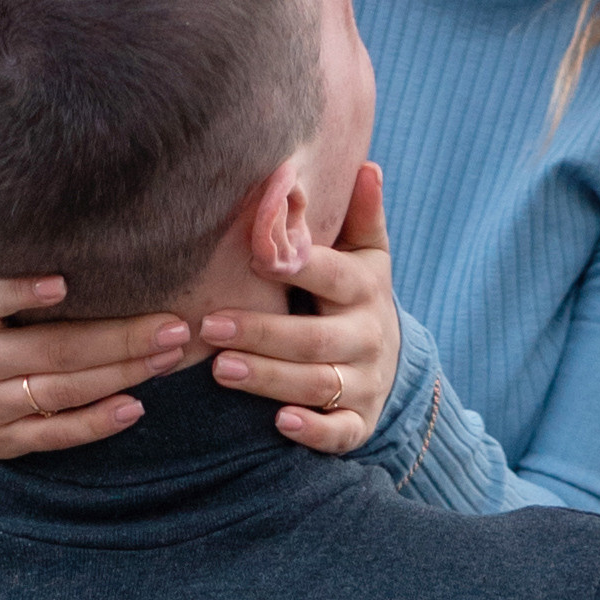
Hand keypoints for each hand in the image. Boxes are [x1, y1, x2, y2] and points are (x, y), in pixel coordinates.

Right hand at [0, 211, 193, 458]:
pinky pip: (54, 434)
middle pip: (50, 352)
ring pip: (61, 393)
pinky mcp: (1, 440)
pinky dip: (94, 425)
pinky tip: (133, 408)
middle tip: (172, 323)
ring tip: (168, 354)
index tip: (63, 284)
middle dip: (118, 339)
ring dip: (121, 376)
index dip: (22, 294)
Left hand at [201, 164, 400, 455]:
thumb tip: (366, 165)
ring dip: (270, 378)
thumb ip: (361, 215)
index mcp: (364, 288)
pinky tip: (281, 423)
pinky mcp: (360, 422)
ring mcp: (366, 382)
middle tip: (211, 326)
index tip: (258, 256)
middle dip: (263, 333)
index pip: (333, 275)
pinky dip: (314, 431)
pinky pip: (340, 433)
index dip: (300, 266)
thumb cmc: (353, 295)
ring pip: (318, 383)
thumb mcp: (365, 255)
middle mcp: (369, 337)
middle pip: (315, 338)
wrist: (388, 359)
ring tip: (221, 369)